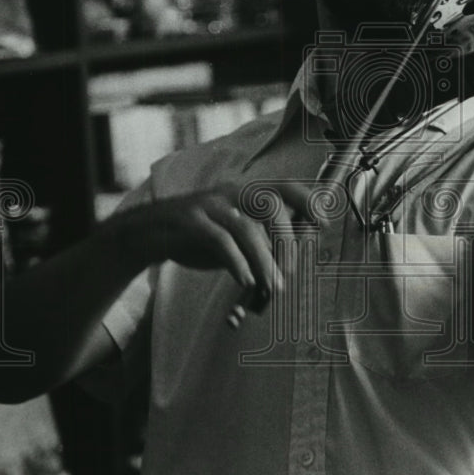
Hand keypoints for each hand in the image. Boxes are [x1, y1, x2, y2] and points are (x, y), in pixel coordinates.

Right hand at [100, 180, 317, 307]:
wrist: (151, 233)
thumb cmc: (201, 234)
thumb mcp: (237, 232)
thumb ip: (264, 237)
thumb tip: (294, 254)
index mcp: (246, 191)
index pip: (284, 187)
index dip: (307, 200)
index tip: (322, 221)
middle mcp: (231, 192)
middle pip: (270, 205)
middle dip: (285, 240)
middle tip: (288, 272)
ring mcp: (210, 205)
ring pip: (246, 229)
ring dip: (264, 261)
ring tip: (272, 287)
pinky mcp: (191, 222)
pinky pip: (220, 241)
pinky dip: (237, 263)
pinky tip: (246, 281)